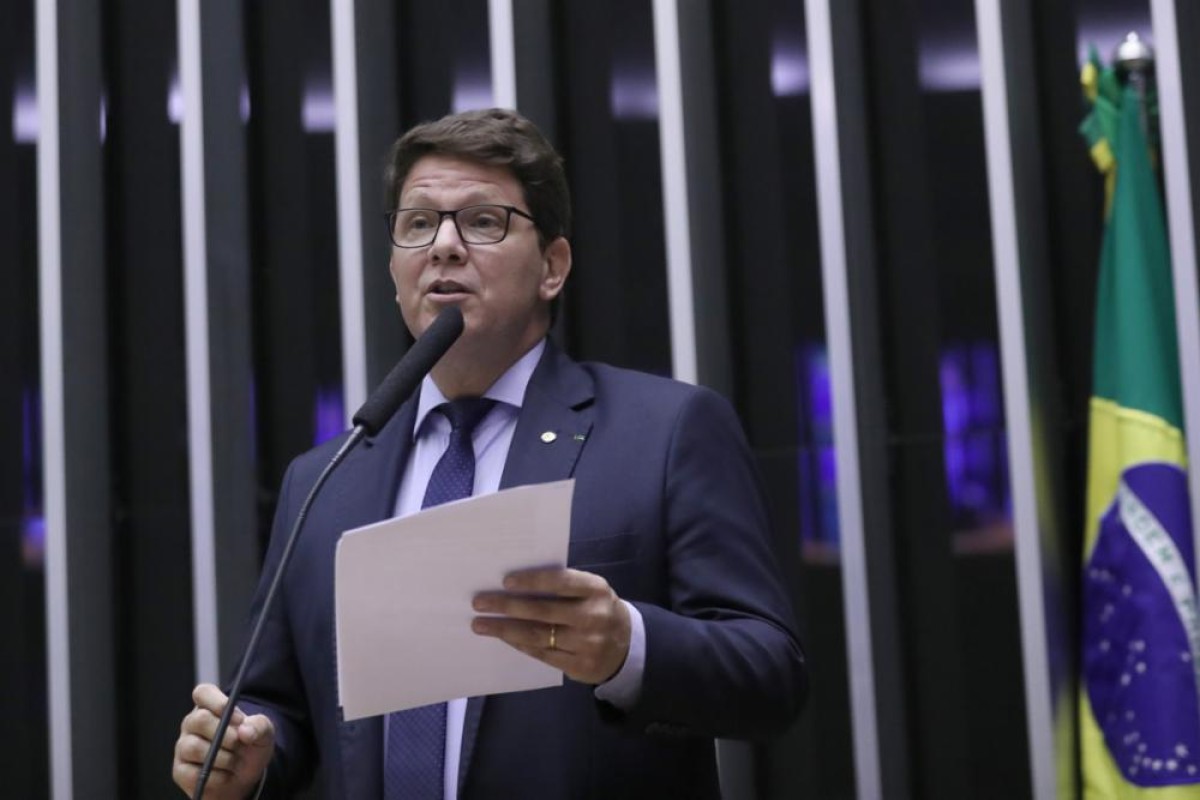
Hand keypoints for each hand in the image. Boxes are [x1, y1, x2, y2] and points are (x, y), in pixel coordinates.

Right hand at [172, 683, 274, 798]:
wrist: (245, 777)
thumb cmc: (250, 747)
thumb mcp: (263, 733)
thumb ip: (259, 726)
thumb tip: (245, 730)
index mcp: (210, 706)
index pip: (203, 693)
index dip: (219, 702)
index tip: (238, 718)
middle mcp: (192, 723)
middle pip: (199, 719)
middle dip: (225, 734)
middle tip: (239, 743)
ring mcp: (183, 746)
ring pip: (194, 747)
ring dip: (222, 757)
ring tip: (235, 761)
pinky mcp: (181, 770)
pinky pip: (192, 773)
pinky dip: (216, 776)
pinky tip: (226, 774)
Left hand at [471, 567, 631, 683]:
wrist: (627, 645)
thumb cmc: (598, 608)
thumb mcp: (590, 591)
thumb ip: (563, 586)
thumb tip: (515, 584)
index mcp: (596, 589)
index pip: (561, 582)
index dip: (533, 581)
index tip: (505, 581)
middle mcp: (593, 616)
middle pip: (543, 611)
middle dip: (507, 606)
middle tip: (479, 603)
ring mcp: (587, 644)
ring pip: (538, 636)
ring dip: (505, 629)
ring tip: (481, 624)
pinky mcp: (580, 666)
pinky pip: (542, 654)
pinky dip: (519, 644)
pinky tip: (503, 637)